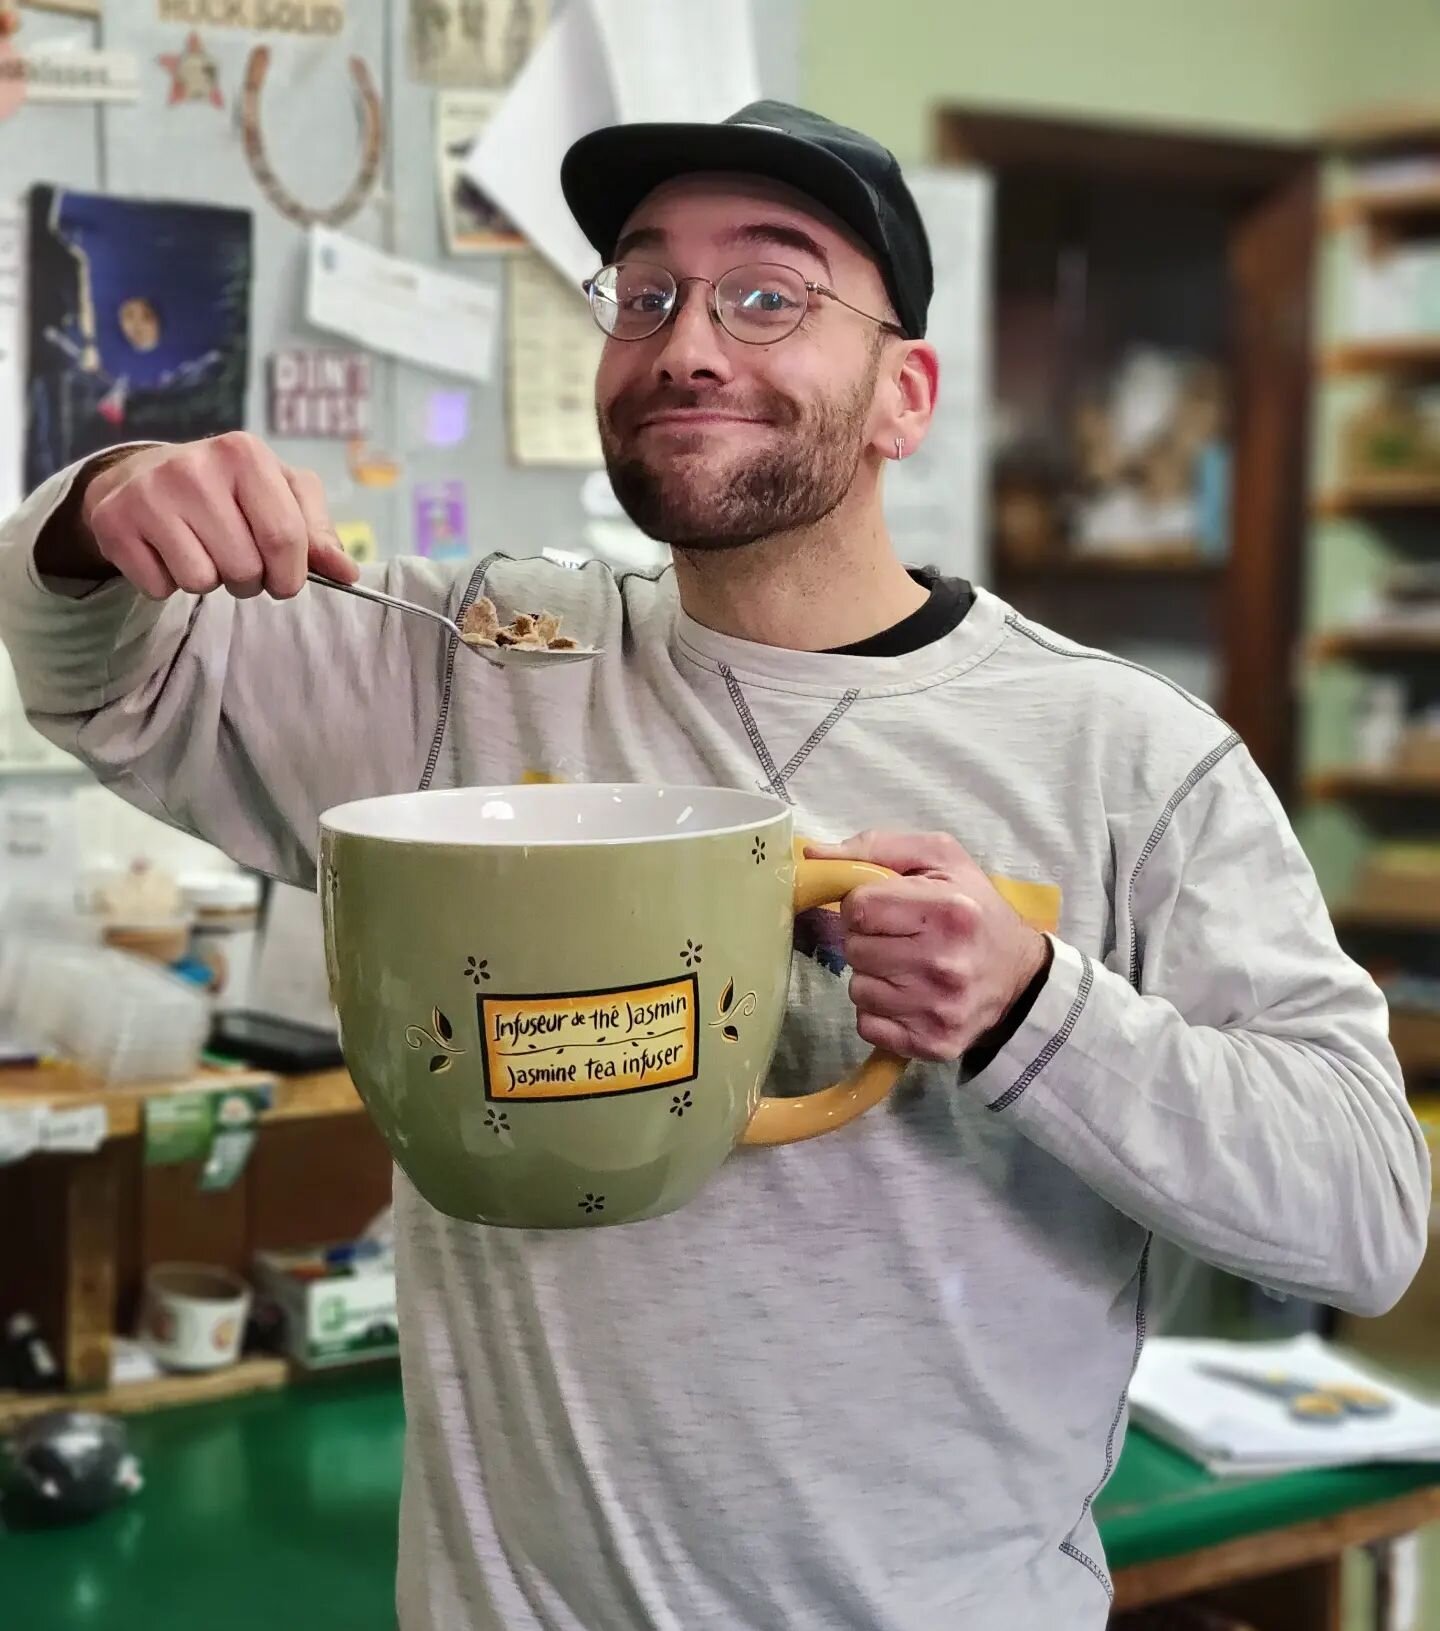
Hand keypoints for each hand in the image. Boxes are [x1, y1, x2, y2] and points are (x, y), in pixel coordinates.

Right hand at [47, 434, 357, 598]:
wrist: (143, 475)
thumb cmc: (228, 489)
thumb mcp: (281, 494)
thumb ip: (318, 533)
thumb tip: (348, 574)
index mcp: (244, 453)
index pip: (285, 538)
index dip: (291, 574)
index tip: (284, 579)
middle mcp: (193, 467)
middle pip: (245, 567)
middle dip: (249, 580)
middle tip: (235, 557)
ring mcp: (149, 493)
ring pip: (201, 581)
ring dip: (209, 581)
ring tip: (201, 550)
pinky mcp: (114, 522)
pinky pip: (160, 588)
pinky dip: (168, 583)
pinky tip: (166, 551)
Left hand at [806, 831, 1049, 1062]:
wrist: (1019, 976)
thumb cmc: (974, 909)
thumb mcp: (940, 859)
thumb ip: (876, 847)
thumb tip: (813, 855)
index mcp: (948, 910)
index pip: (858, 908)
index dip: (863, 904)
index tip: (885, 908)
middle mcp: (944, 963)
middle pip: (853, 949)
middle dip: (867, 940)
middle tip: (899, 938)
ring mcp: (938, 1010)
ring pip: (857, 989)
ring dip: (873, 976)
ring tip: (905, 967)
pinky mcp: (932, 1043)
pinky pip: (867, 1025)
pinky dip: (879, 1011)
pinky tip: (907, 997)